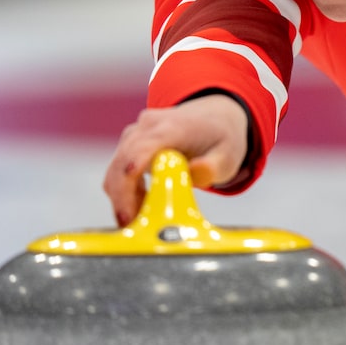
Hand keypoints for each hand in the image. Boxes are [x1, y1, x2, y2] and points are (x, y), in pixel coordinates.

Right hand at [102, 93, 248, 226]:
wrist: (213, 116)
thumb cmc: (220, 137)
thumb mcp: (228, 155)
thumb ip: (213, 167)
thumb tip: (197, 174)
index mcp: (173, 127)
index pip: (143, 149)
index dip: (131, 175)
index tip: (128, 204)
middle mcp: (148, 127)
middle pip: (123, 164)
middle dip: (124, 199)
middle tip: (134, 228)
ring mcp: (135, 134)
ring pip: (116, 170)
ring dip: (124, 198)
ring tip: (146, 218)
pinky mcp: (129, 144)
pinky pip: (118, 172)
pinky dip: (125, 192)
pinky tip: (144, 204)